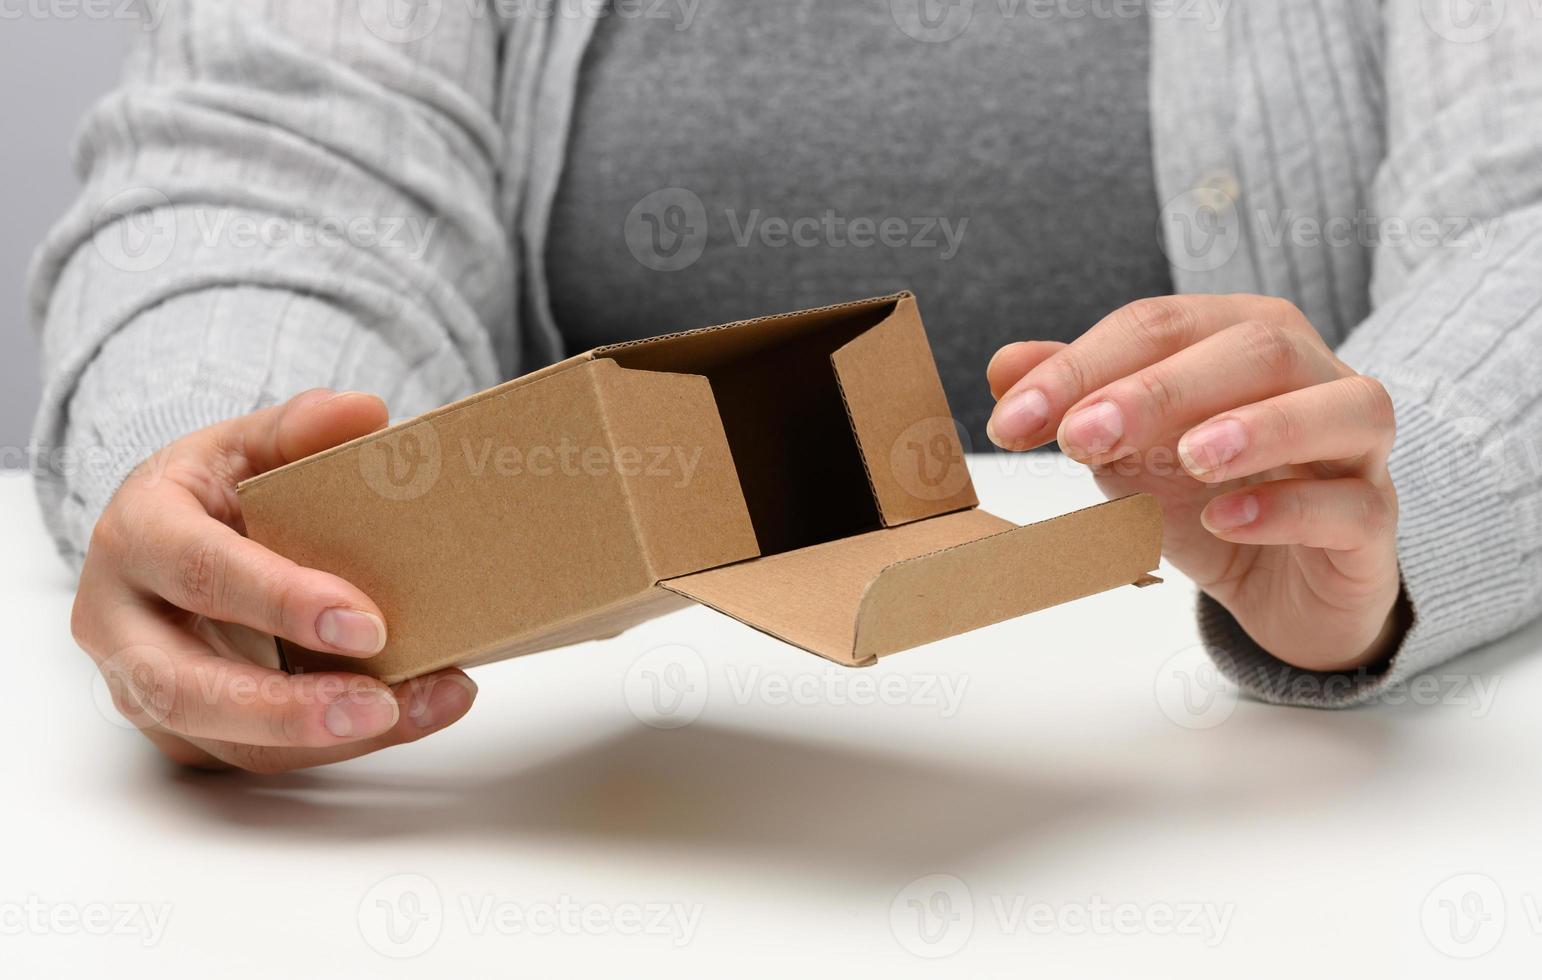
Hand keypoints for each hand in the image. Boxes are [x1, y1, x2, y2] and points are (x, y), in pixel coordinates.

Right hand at [72, 389, 476, 771]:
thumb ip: (299, 427)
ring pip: (230, 740)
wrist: (168, 541)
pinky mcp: (186, 731)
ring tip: (422, 709)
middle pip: (190, 688)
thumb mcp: (244, 446)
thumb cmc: (211, 494)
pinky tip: (415, 713)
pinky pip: (261, 756)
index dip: (280, 601)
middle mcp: (121, 623)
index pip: (200, 573)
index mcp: (136, 535)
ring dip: (332, 739)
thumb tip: (363, 412)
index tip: (367, 623)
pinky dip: (342, 744)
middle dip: (290, 708)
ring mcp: (145, 686)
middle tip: (382, 703)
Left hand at [987, 295, 1405, 672]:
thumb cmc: (1209, 496)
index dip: (1082, 368)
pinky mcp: (1373, 521)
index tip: (1012, 422)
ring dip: (1259, 426)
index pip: (1161, 326)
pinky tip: (1223, 522)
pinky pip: (1351, 504)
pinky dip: (1287, 508)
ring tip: (1188, 457)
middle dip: (1160, 388)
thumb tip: (1005, 366)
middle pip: (1254, 348)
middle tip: (1080, 437)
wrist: (1283, 585)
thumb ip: (1076, 401)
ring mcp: (1358, 448)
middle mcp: (1314, 373)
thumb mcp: (1130, 449)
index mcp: (1243, 336)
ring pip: (1342, 406)